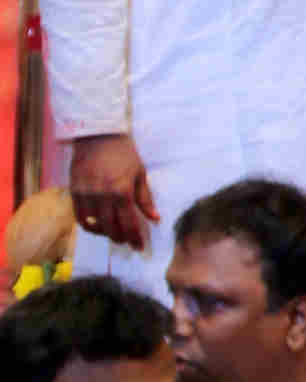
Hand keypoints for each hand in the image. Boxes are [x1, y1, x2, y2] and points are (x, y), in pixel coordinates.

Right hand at [68, 132, 155, 252]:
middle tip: (127, 241)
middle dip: (120, 238)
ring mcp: (87, 194)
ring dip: (104, 233)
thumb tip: (155, 219)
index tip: (139, 246)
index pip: (129, 223)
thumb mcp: (140, 174)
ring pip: (94, 225)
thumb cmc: (123, 153)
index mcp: (122, 191)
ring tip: (113, 232)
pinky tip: (97, 224)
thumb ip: (145, 199)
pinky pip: (80, 216)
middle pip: (110, 228)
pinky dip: (89, 225)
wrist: (98, 135)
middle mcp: (103, 195)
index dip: (134, 238)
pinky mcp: (75, 191)